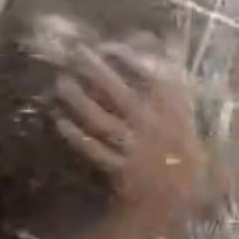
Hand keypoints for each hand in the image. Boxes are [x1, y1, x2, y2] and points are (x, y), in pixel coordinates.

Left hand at [55, 44, 204, 229]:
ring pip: (101, 121)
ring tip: (60, 83)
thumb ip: (164, 82)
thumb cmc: (175, 146)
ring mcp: (135, 149)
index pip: (151, 74)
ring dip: (78, 101)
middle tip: (75, 54)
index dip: (127, 56)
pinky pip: (93, 149)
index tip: (105, 45)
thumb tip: (144, 43)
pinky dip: (75, 135)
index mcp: (172, 110)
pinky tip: (59, 120)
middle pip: (120, 93)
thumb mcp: (180, 112)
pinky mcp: (120, 169)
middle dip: (95, 71)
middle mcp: (152, 126)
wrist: (177, 195)